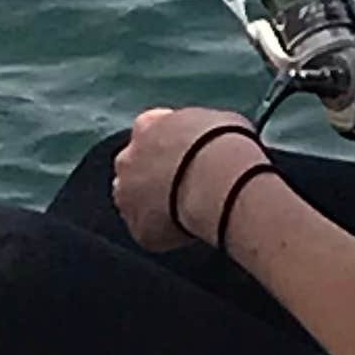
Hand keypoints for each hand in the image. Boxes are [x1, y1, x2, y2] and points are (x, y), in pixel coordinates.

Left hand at [114, 104, 263, 253]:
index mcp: (147, 126)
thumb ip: (200, 131)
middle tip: (184, 186)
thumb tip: (213, 142)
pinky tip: (188, 231)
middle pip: (134, 168)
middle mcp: (128, 158)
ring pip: (134, 202)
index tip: (188, 156)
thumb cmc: (226, 146)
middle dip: (153, 177)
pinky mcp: (139, 228)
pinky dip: (164, 233)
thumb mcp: (218, 121)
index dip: (170, 147)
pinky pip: (149, 231)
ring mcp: (128, 196)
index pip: (149, 132)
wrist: (222, 181)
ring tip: (185, 211)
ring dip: (153, 205)